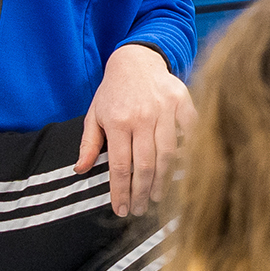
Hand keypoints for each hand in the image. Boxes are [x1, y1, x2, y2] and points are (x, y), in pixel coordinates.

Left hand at [78, 44, 193, 216]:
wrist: (135, 60)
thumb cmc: (113, 91)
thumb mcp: (94, 115)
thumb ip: (89, 143)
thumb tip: (80, 170)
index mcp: (117, 121)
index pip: (119, 166)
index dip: (121, 191)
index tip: (122, 210)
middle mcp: (141, 117)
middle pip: (144, 165)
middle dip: (142, 192)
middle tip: (140, 209)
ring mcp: (164, 109)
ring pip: (167, 154)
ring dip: (163, 180)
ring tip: (157, 197)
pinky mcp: (182, 101)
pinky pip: (189, 132)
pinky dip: (188, 151)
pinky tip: (182, 169)